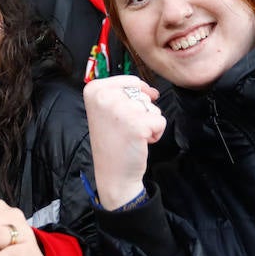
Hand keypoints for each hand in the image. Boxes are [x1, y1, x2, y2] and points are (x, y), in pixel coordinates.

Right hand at [84, 76, 166, 209]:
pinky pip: (160, 121)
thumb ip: (125, 93)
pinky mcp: (137, 124)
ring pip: (152, 107)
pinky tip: (139, 142)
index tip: (123, 116)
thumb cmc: (112, 143)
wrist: (113, 175)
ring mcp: (121, 109)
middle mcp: (105, 96)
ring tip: (130, 135)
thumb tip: (153, 92)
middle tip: (123, 129)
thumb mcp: (107, 110)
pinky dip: (155, 133)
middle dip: (140, 113)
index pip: (131, 81)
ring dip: (147, 122)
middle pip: (142, 94)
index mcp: (94, 89)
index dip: (137, 98)